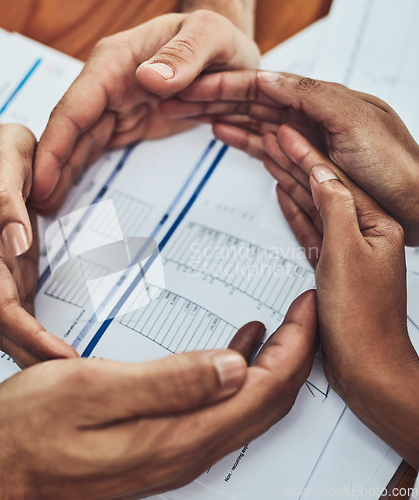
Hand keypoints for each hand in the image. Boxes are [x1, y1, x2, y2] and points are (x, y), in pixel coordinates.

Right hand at [0, 123, 77, 365]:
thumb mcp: (3, 166)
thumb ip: (6, 204)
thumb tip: (15, 243)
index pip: (4, 310)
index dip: (32, 339)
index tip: (65, 360)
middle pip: (6, 329)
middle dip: (36, 358)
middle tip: (78, 379)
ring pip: (12, 326)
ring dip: (36, 353)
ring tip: (71, 373)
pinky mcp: (12, 269)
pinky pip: (21, 311)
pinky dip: (38, 335)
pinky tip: (57, 345)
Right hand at [0, 292, 316, 499]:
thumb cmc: (29, 431)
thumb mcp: (90, 390)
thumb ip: (167, 382)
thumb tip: (233, 366)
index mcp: (178, 433)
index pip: (265, 390)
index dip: (295, 346)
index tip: (307, 307)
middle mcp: (187, 448)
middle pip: (267, 401)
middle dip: (295, 353)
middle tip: (304, 310)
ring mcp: (176, 449)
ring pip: (249, 406)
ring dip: (272, 365)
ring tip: (282, 325)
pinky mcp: (161, 442)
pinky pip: (221, 408)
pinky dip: (239, 375)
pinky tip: (234, 351)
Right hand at [31, 10, 259, 213]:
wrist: (227, 56)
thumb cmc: (218, 40)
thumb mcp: (210, 36)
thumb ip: (183, 56)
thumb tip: (149, 79)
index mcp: (116, 62)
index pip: (75, 106)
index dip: (55, 144)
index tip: (40, 178)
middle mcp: (107, 85)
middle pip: (69, 130)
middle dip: (49, 167)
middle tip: (34, 206)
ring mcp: (114, 105)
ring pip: (78, 143)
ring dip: (60, 174)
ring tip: (45, 207)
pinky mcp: (125, 123)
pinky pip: (96, 148)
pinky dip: (80, 170)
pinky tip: (67, 191)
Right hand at [161, 70, 418, 243]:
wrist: (416, 205)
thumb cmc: (396, 166)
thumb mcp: (354, 122)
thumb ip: (311, 98)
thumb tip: (272, 80)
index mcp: (320, 100)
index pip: (260, 86)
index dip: (223, 86)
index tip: (192, 86)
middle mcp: (312, 117)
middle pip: (251, 104)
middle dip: (214, 102)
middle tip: (179, 102)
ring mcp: (309, 142)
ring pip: (256, 126)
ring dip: (226, 120)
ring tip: (195, 118)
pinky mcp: (309, 165)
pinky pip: (271, 150)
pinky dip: (248, 143)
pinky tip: (230, 136)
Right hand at [265, 128, 418, 467]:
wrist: (367, 367)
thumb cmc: (363, 318)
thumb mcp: (346, 256)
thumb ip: (334, 210)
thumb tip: (320, 174)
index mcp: (371, 222)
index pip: (330, 176)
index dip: (304, 151)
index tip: (283, 127)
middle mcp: (359, 230)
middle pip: (318, 185)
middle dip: (292, 159)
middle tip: (268, 134)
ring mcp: (344, 247)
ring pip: (310, 204)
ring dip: (289, 179)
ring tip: (269, 156)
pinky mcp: (330, 264)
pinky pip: (308, 228)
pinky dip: (294, 210)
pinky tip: (283, 195)